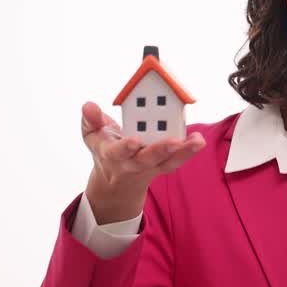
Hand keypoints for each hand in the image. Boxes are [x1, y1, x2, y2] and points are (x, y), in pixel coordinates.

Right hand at [81, 101, 205, 220]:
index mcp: (112, 155)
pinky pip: (177, 160)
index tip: (133, 141)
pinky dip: (188, 151)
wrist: (117, 180)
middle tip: (173, 141)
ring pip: (167, 163)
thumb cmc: (106, 150)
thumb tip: (88, 106)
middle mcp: (132, 163)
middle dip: (159, 150)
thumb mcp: (92, 136)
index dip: (125, 148)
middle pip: (147, 160)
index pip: (118, 152)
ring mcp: (150, 166)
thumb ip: (90, 120)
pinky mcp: (163, 165)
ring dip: (183, 153)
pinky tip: (198, 140)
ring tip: (197, 141)